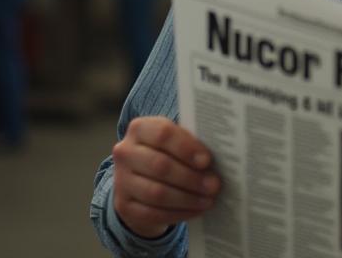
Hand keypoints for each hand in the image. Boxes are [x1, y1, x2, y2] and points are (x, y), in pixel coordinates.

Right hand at [112, 117, 221, 238]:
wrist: (138, 179)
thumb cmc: (166, 154)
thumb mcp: (175, 141)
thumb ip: (191, 144)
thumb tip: (219, 156)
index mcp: (140, 129)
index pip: (163, 134)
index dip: (186, 148)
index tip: (207, 160)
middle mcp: (125, 152)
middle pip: (160, 165)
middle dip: (191, 178)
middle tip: (214, 185)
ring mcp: (121, 180)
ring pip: (157, 193)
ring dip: (187, 198)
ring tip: (208, 199)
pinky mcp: (124, 205)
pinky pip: (153, 213)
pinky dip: (179, 213)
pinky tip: (196, 210)